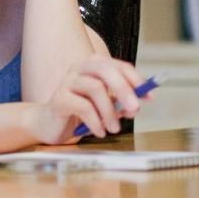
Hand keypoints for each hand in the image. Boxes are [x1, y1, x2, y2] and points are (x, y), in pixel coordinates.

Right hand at [28, 55, 147, 144]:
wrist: (49, 125)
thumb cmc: (79, 112)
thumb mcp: (104, 105)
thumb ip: (119, 102)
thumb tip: (138, 104)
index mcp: (93, 66)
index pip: (118, 65)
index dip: (136, 80)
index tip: (149, 97)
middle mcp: (79, 68)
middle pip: (105, 70)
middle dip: (124, 89)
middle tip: (135, 109)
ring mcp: (67, 81)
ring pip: (95, 88)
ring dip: (110, 111)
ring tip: (115, 128)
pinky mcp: (59, 98)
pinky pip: (83, 106)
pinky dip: (96, 121)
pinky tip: (99, 132)